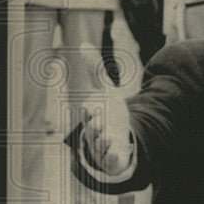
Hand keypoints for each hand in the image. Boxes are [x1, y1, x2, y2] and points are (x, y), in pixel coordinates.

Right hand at [78, 46, 132, 175]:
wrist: (119, 136)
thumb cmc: (109, 111)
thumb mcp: (105, 89)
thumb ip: (95, 69)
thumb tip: (84, 44)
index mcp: (92, 116)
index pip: (89, 112)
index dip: (92, 110)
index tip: (96, 106)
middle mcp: (94, 131)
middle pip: (93, 129)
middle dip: (96, 126)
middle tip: (101, 123)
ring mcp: (102, 146)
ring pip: (100, 145)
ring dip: (104, 141)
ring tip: (110, 137)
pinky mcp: (112, 158)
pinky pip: (110, 159)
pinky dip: (112, 156)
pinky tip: (117, 152)